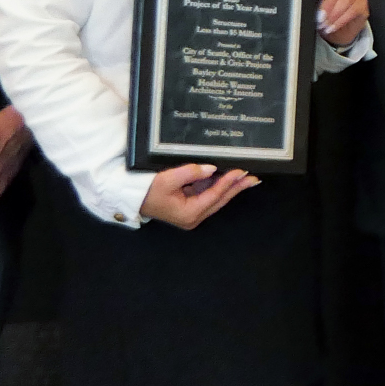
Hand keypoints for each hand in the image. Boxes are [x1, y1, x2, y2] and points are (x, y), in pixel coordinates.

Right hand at [139, 163, 256, 229]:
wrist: (130, 198)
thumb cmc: (145, 190)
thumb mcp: (166, 180)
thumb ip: (190, 173)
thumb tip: (211, 169)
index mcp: (189, 214)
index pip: (214, 195)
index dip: (228, 183)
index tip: (241, 171)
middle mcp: (194, 216)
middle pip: (220, 200)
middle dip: (237, 188)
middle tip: (254, 178)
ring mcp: (192, 212)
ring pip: (216, 198)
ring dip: (230, 187)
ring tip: (246, 177)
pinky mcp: (189, 206)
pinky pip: (208, 195)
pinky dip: (218, 186)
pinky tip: (229, 178)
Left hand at [317, 0, 369, 45]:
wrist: (333, 30)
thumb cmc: (321, 16)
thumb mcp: (312, 6)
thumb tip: (306, 1)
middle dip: (329, 1)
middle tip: (320, 15)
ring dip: (335, 12)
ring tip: (325, 23)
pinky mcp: (363, 3)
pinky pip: (355, 8)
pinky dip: (342, 19)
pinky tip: (333, 26)